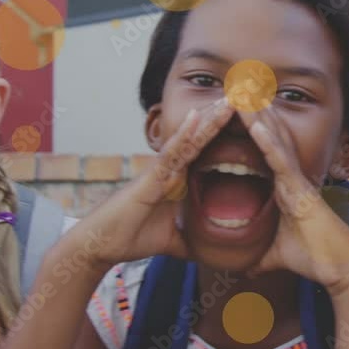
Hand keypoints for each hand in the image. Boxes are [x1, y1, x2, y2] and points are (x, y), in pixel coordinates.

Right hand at [70, 98, 234, 267]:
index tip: (250, 119)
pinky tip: (196, 116)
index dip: (227, 135)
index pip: (208, 151)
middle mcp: (171, 169)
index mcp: (178, 179)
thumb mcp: (174, 241)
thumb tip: (216, 252)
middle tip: (247, 96)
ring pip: (190, 139)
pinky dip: (183, 135)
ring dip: (210, 119)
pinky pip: (170, 154)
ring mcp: (160, 171)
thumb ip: (194, 241)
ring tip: (231, 99)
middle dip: (224, 119)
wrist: (98, 247)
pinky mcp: (149, 178)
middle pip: (202, 138)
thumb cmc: (130, 238)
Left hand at [238, 107, 348, 294]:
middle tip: (237, 87)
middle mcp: (292, 178)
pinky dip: (268, 142)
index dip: (253, 130)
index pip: (265, 152)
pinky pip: (281, 162)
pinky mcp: (301, 191)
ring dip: (259, 118)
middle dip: (255, 113)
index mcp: (286, 188)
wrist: (339, 268)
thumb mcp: (276, 256)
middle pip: (271, 138)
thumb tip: (245, 266)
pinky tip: (256, 125)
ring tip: (241, 94)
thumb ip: (261, 256)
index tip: (237, 109)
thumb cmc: (315, 259)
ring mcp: (297, 181)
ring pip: (276, 141)